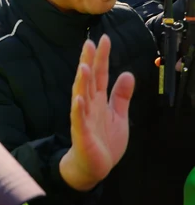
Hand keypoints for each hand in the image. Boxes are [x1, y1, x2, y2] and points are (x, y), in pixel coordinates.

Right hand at [59, 35, 134, 191]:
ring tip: (83, 66)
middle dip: (89, 62)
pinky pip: (78, 119)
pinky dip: (78, 109)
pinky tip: (79, 98)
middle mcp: (89, 104)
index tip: (104, 39)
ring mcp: (84, 117)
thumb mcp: (118, 115)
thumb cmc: (104, 141)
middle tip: (89, 43)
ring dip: (81, 81)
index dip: (102, 57)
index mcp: (98, 99)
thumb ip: (121, 95)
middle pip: (88, 79)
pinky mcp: (81, 132)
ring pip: (81, 95)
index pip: (100, 73)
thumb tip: (127, 73)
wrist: (95, 166)